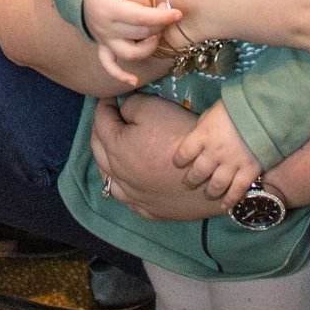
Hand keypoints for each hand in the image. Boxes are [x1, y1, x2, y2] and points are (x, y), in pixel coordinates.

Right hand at [81, 0, 179, 88]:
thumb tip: (154, 12)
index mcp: (111, 8)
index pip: (141, 18)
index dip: (162, 18)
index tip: (178, 14)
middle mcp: (106, 27)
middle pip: (140, 34)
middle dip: (159, 25)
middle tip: (167, 13)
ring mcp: (103, 39)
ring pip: (129, 53)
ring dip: (148, 48)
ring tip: (156, 35)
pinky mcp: (103, 45)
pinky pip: (109, 65)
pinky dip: (120, 75)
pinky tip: (133, 81)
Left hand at [89, 93, 216, 222]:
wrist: (210, 172)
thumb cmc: (180, 135)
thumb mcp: (153, 107)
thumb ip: (130, 105)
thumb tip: (121, 108)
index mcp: (116, 148)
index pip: (101, 122)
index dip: (104, 106)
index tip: (110, 98)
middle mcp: (118, 175)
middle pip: (99, 150)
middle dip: (100, 130)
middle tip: (108, 118)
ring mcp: (133, 196)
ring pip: (108, 179)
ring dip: (107, 161)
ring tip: (112, 150)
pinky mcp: (150, 210)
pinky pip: (128, 199)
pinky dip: (123, 187)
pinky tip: (128, 181)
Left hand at [171, 102, 262, 208]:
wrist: (265, 111)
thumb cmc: (236, 108)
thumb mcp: (213, 113)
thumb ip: (204, 127)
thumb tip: (199, 137)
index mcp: (203, 135)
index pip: (184, 153)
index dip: (179, 160)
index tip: (179, 163)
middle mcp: (214, 152)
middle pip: (198, 172)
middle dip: (191, 180)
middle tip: (189, 183)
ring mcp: (232, 164)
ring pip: (216, 185)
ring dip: (210, 192)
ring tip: (208, 194)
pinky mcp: (249, 171)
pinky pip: (237, 190)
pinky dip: (230, 200)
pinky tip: (224, 206)